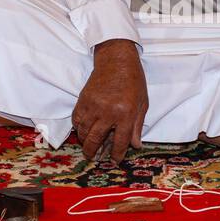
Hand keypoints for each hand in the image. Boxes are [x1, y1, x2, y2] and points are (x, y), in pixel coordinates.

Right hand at [73, 39, 146, 162]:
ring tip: (87, 146)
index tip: (114, 160)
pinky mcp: (83, 99)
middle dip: (93, 152)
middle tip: (93, 157)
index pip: (120, 142)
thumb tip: (135, 145)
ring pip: (84, 131)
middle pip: (96, 140)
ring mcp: (93, 106)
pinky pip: (77, 119)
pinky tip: (83, 130)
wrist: (117, 60)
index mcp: (126, 114)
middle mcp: (108, 112)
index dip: (116, 154)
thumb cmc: (133, 81)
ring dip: (84, 141)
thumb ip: (138, 126)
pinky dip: (78, 127)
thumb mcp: (143, 104)